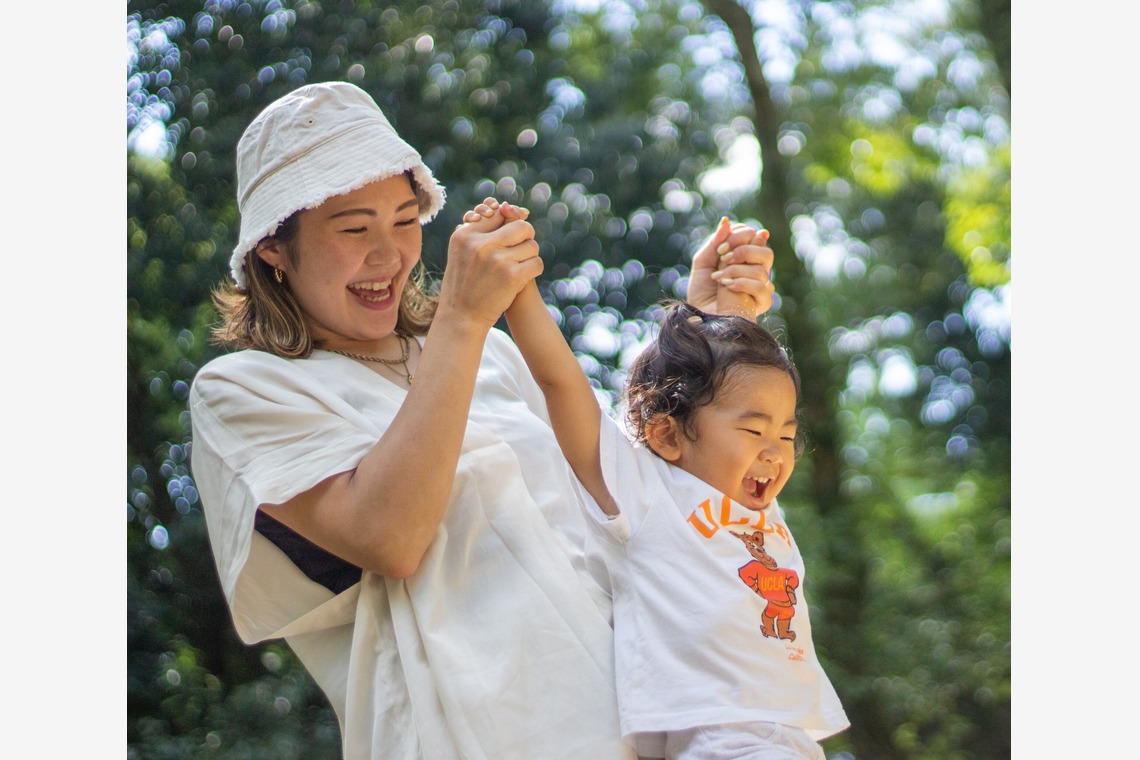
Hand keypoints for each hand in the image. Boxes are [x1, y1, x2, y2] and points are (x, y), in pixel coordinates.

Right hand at [437, 197, 541, 328]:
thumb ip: (481, 231)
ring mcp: (497, 260)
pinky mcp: (512, 276)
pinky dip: (533, 269)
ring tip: (519, 266)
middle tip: (521, 249)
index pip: (499, 215)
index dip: (509, 224)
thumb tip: (508, 207)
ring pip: (532, 245)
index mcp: (465, 235)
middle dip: (525, 237)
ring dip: (529, 256)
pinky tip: (523, 276)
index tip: (509, 236)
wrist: (462, 316)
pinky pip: (536, 263)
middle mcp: (480, 244)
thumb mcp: (462, 252)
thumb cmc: (464, 282)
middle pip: (521, 226)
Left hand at [688, 217, 774, 319]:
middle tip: (722, 258)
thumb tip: (726, 221)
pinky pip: (762, 286)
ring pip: (763, 267)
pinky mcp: (762, 301)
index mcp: (746, 258)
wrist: (700, 317)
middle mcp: (757, 270)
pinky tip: (728, 287)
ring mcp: (761, 285)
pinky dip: (742, 283)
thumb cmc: (701, 292)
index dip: (738, 236)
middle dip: (742, 249)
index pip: (753, 236)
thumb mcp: (703, 262)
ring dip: (736, 269)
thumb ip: (715, 242)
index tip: (719, 249)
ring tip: (719, 278)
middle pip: (765, 249)